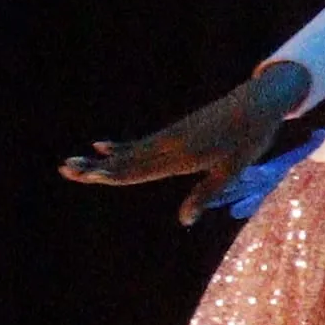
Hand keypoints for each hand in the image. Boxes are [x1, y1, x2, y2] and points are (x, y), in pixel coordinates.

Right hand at [66, 62, 308, 223]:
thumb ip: (205, 194)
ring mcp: (171, 137)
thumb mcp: (232, 170)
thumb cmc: (249, 139)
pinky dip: (122, 146)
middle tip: (65, 169)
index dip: (111, 175)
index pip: (140, 171)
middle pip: (127, 161)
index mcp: (182, 158)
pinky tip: (102, 146)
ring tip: (75, 161)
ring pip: (130, 152)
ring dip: (102, 159)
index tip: (87, 175)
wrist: (259, 103)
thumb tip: (184, 221)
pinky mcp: (176, 131)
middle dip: (96, 168)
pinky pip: (143, 142)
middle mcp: (170, 146)